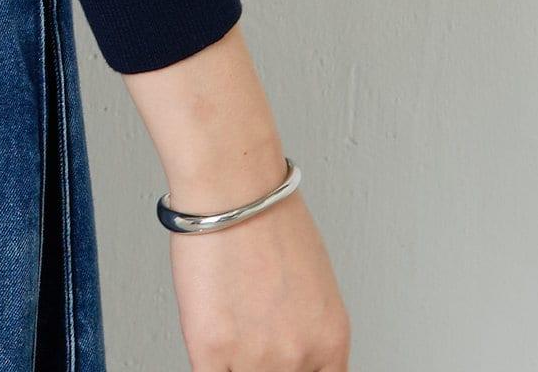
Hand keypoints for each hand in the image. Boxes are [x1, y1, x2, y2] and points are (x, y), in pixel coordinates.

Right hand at [170, 190, 350, 371]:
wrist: (232, 184)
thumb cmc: (267, 213)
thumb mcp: (311, 280)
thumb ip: (303, 322)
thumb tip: (286, 336)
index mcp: (331, 339)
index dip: (298, 370)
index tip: (282, 363)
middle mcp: (300, 356)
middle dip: (264, 361)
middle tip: (250, 333)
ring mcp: (256, 358)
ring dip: (234, 357)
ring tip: (227, 321)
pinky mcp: (212, 349)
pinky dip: (207, 361)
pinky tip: (206, 337)